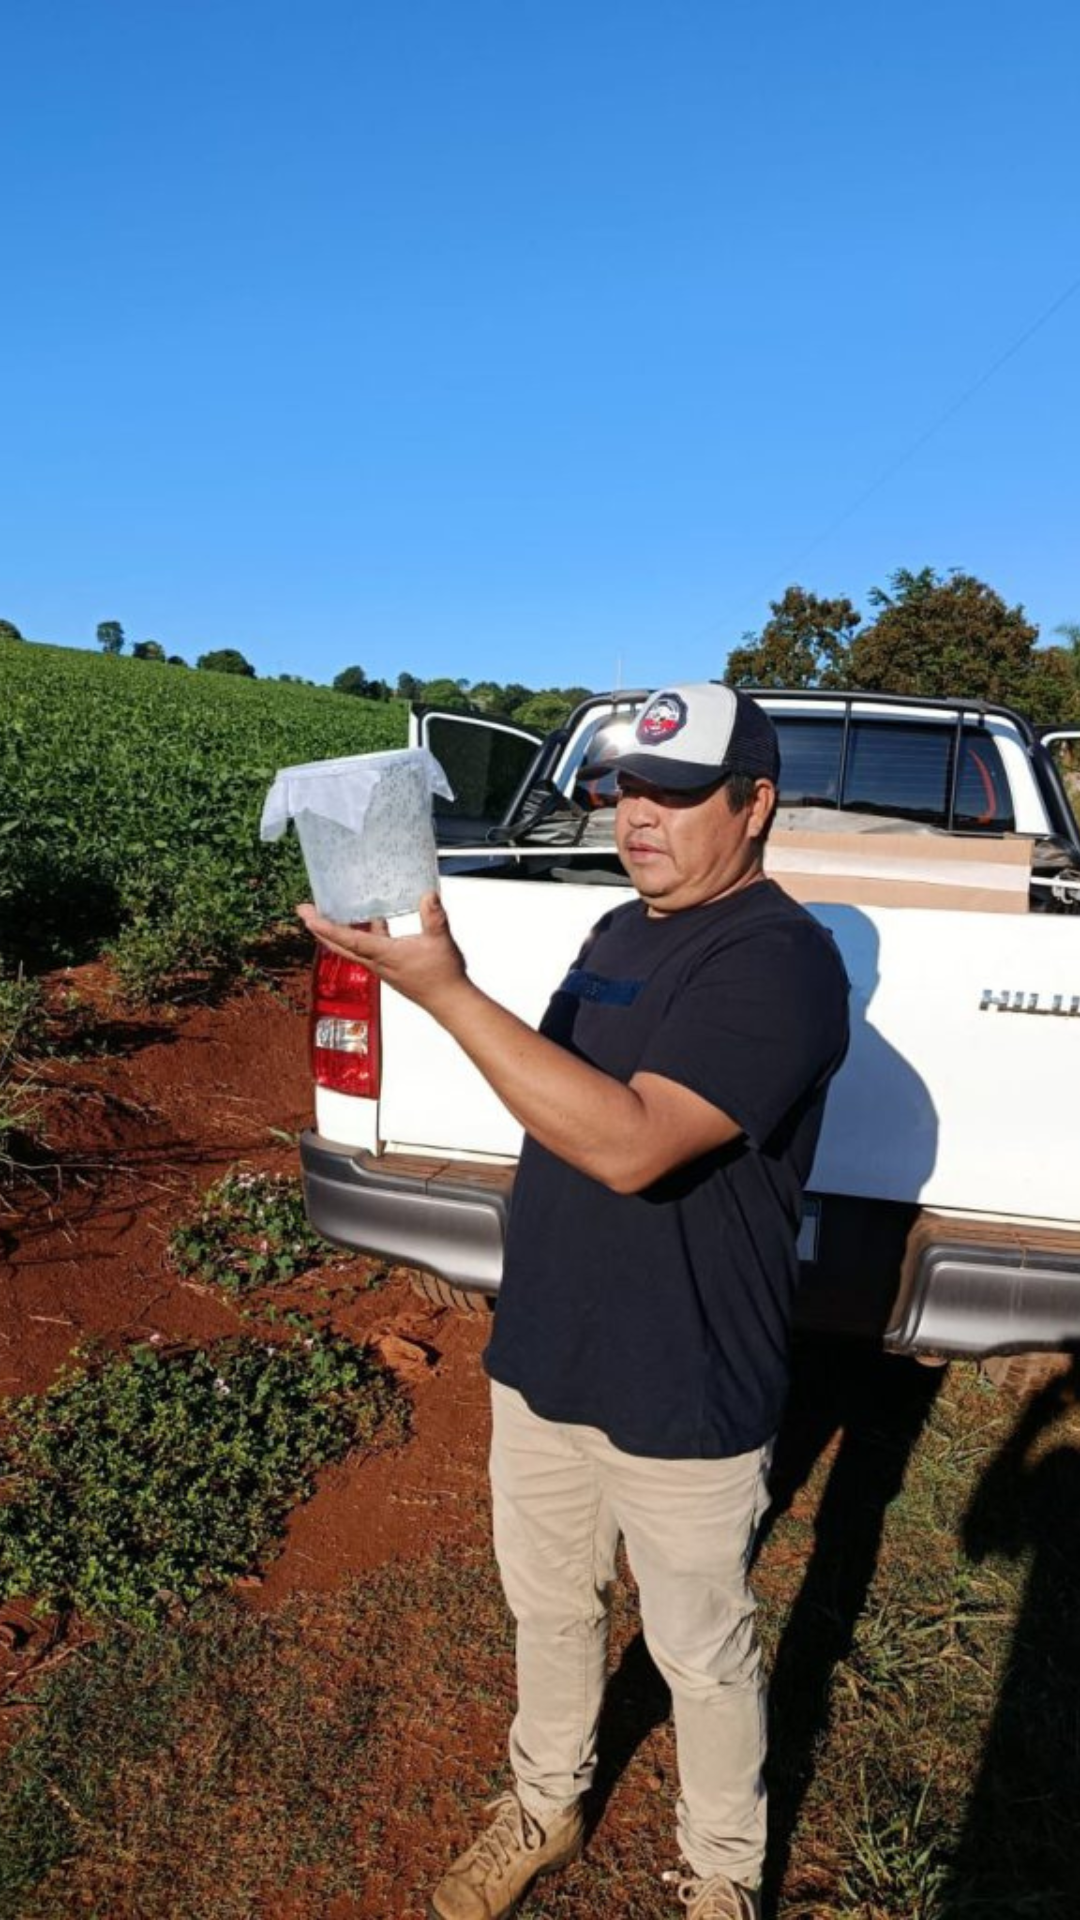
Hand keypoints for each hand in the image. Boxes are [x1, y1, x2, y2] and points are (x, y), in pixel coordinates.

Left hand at [297, 892, 468, 1017]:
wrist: (450, 1001)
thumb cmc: (443, 977)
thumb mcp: (440, 940)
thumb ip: (433, 916)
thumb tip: (428, 895)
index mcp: (385, 955)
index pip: (348, 940)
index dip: (326, 927)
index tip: (308, 916)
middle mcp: (377, 963)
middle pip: (340, 945)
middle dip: (319, 929)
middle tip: (304, 912)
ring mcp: (382, 967)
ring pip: (351, 948)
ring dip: (336, 932)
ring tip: (327, 916)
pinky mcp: (390, 968)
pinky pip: (368, 949)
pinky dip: (362, 935)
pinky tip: (373, 923)